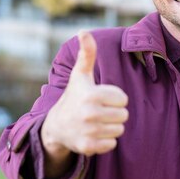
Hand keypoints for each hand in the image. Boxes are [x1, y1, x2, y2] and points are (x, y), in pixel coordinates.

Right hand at [41, 32, 128, 174]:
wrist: (56, 126)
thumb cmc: (74, 96)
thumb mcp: (80, 74)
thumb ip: (87, 53)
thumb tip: (83, 31)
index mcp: (92, 94)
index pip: (123, 99)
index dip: (114, 98)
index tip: (101, 98)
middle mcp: (90, 114)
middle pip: (124, 115)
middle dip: (114, 113)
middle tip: (99, 111)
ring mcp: (89, 131)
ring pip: (119, 130)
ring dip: (111, 126)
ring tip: (96, 121)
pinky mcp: (88, 147)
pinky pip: (112, 144)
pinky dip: (105, 141)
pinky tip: (93, 133)